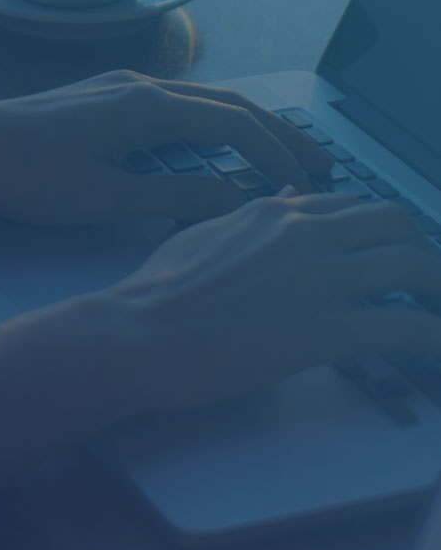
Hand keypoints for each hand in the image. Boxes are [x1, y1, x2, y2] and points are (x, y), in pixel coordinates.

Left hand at [0, 71, 332, 226]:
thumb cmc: (23, 177)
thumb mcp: (103, 199)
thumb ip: (174, 198)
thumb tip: (239, 200)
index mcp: (145, 106)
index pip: (234, 124)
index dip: (277, 156)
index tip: (307, 191)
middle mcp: (138, 85)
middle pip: (228, 103)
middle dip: (279, 133)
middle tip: (322, 166)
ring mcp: (118, 86)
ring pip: (202, 100)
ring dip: (247, 126)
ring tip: (282, 157)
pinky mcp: (101, 96)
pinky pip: (175, 103)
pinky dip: (211, 123)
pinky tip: (218, 147)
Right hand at [83, 191, 440, 415]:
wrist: (137, 332)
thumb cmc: (156, 290)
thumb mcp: (203, 234)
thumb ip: (251, 217)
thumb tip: (289, 197)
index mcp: (275, 211)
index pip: (352, 204)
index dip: (379, 231)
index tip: (390, 255)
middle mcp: (306, 234)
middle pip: (397, 224)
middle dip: (421, 251)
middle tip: (424, 284)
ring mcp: (321, 279)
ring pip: (416, 267)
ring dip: (437, 289)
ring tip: (437, 312)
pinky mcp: (329, 330)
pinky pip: (411, 329)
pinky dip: (437, 340)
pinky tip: (439, 352)